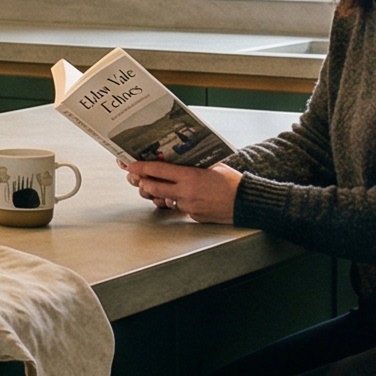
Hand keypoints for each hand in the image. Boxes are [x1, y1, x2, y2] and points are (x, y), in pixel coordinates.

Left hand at [123, 159, 240, 222]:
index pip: (159, 171)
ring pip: (164, 200)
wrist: (246, 203)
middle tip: (135, 176)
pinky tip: (178, 195)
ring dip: (156, 193)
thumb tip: (178, 158)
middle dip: (142, 182)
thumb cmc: (232, 182)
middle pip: (154, 188)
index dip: (141, 167)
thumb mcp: (213, 165)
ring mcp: (188, 206)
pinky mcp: (193, 216)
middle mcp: (186, 193)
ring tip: (152, 185)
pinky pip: (178, 208)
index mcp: (191, 177)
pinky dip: (175, 201)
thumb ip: (193, 164)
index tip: (130, 164)